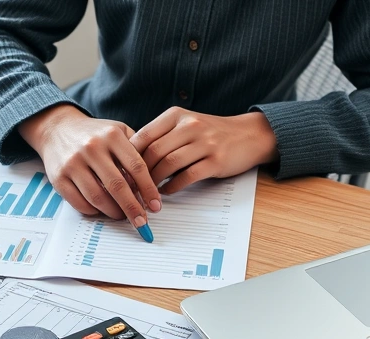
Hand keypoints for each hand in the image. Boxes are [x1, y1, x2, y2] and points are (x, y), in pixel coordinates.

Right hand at [18, 104, 160, 226]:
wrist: (57, 129)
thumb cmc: (93, 134)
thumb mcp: (118, 131)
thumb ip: (136, 151)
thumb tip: (152, 185)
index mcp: (111, 135)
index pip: (136, 166)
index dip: (148, 189)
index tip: (155, 205)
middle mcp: (92, 147)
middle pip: (118, 186)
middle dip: (133, 208)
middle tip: (142, 221)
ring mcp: (73, 163)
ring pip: (98, 197)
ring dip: (113, 212)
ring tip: (121, 215)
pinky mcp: (59, 177)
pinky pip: (79, 203)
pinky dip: (93, 211)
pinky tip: (101, 210)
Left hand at [130, 108, 278, 194]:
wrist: (247, 135)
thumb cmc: (210, 134)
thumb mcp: (185, 125)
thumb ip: (161, 136)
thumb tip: (130, 158)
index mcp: (176, 116)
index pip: (144, 135)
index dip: (129, 156)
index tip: (121, 172)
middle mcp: (190, 126)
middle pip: (154, 152)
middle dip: (139, 174)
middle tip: (131, 188)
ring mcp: (204, 143)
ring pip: (168, 164)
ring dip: (154, 182)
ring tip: (147, 192)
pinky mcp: (216, 161)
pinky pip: (187, 176)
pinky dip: (172, 187)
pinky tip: (166, 192)